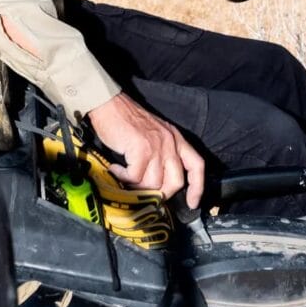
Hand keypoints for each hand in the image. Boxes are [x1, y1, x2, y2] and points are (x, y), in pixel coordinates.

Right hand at [86, 92, 204, 208]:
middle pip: (176, 181)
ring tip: (125, 175)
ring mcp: (157, 146)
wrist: (108, 104)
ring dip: (136, 185)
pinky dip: (123, 177)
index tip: (192, 202)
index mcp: (175, 138)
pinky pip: (135, 177)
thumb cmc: (126, 119)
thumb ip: (161, 153)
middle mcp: (170, 142)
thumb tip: (158, 183)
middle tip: (143, 191)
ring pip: (154, 183)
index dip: (197, 187)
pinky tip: (116, 168)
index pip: (196, 165)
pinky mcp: (141, 149)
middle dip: (160, 192)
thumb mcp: (153, 134)